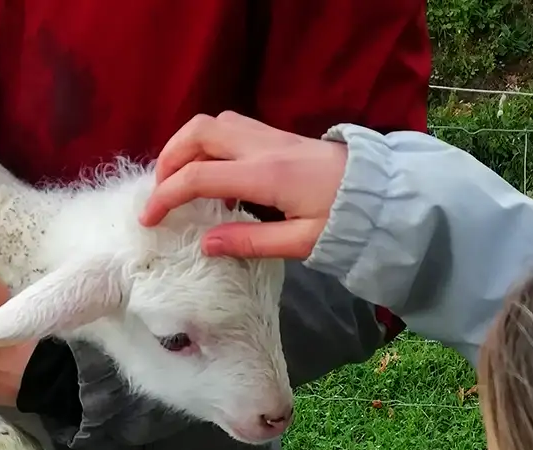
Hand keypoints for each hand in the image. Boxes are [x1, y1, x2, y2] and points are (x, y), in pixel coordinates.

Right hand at [139, 111, 347, 258]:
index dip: (166, 197)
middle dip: (169, 159)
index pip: (199, 177)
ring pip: (213, 123)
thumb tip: (206, 244)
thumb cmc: (347, 222)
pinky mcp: (278, 137)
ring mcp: (270, 136)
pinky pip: (231, 128)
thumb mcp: (300, 243)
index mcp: (265, 175)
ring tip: (179, 180)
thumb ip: (251, 242)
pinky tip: (214, 176)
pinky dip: (209, 145)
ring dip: (186, 146)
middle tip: (159, 192)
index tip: (149, 219)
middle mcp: (262, 147)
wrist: (384, 192)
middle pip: (199, 133)